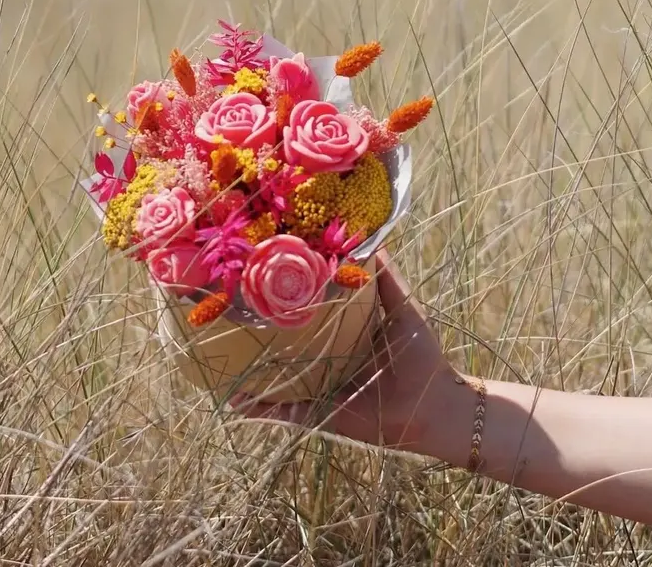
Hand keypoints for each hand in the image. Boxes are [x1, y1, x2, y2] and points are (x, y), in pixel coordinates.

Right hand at [230, 248, 456, 450]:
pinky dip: (260, 410)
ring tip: (216, 356)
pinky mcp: (319, 415)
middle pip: (282, 344)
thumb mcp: (402, 304)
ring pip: (274, 378)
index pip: (305, 313)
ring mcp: (317, 388)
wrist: (435, 405)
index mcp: (340, 333)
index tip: (257, 277)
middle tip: (224, 314)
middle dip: (254, 334)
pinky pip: (283, 413)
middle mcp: (324, 359)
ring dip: (246, 372)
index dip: (282, 299)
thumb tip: (371, 236)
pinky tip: (235, 401)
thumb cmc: (421, 354)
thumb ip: (385, 274)